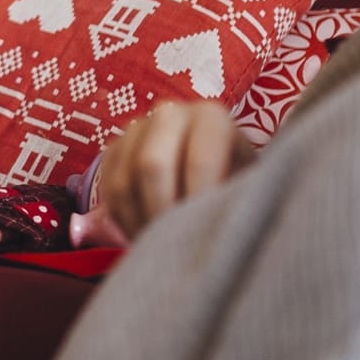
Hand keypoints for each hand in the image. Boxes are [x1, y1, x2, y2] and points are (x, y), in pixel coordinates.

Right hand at [99, 100, 256, 239]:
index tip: (203, 235)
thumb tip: (225, 231)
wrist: (217, 167)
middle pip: (150, 165)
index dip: (198, 203)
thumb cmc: (239, 180)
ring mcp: (135, 130)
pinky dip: (124, 220)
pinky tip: (145, 235)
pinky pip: (108, 190)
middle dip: (161, 213)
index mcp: (210, 117)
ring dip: (140, 222)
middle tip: (174, 244)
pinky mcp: (114, 149)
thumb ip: (240, 197)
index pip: (199, 161)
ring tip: (161, 245)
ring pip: (123, 182)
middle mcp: (168, 114)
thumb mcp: (251, 184)